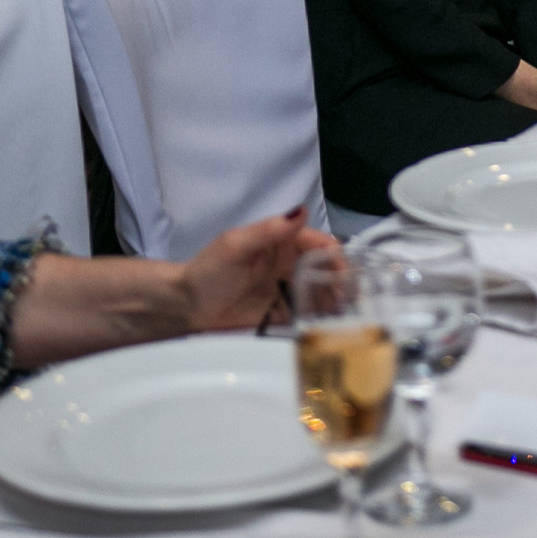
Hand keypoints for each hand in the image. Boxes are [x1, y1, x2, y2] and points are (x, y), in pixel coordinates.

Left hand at [177, 209, 335, 333]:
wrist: (187, 305)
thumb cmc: (209, 270)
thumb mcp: (236, 245)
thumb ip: (269, 231)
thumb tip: (301, 210)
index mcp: (281, 242)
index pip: (318, 244)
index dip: (335, 255)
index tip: (344, 272)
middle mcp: (289, 264)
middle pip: (326, 268)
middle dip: (341, 281)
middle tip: (349, 298)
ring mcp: (287, 290)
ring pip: (322, 291)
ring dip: (336, 300)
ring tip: (345, 315)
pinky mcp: (282, 314)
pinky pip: (308, 314)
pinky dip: (322, 318)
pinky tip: (332, 327)